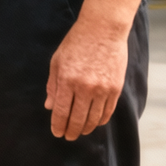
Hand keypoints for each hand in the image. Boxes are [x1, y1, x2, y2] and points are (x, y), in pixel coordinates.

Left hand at [44, 20, 127, 140]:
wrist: (103, 29)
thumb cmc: (77, 42)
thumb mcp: (57, 61)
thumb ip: (53, 85)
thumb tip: (49, 106)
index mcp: (67, 80)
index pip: (61, 112)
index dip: (58, 126)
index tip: (57, 133)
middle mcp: (85, 87)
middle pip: (78, 120)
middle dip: (71, 131)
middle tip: (68, 136)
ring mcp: (102, 89)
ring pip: (94, 119)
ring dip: (86, 128)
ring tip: (80, 130)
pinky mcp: (115, 88)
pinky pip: (107, 112)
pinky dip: (100, 120)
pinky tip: (94, 122)